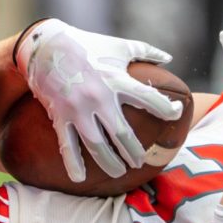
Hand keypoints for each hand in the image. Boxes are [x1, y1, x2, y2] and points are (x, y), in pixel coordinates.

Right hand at [18, 19, 183, 183]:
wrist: (45, 44)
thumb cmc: (86, 44)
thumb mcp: (117, 45)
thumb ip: (145, 51)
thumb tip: (169, 58)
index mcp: (117, 79)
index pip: (150, 99)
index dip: (167, 109)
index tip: (177, 113)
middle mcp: (100, 97)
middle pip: (123, 133)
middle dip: (133, 152)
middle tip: (139, 162)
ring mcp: (78, 108)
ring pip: (97, 145)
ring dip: (109, 162)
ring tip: (118, 172)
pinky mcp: (60, 114)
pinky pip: (67, 144)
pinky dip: (73, 163)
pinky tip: (79, 178)